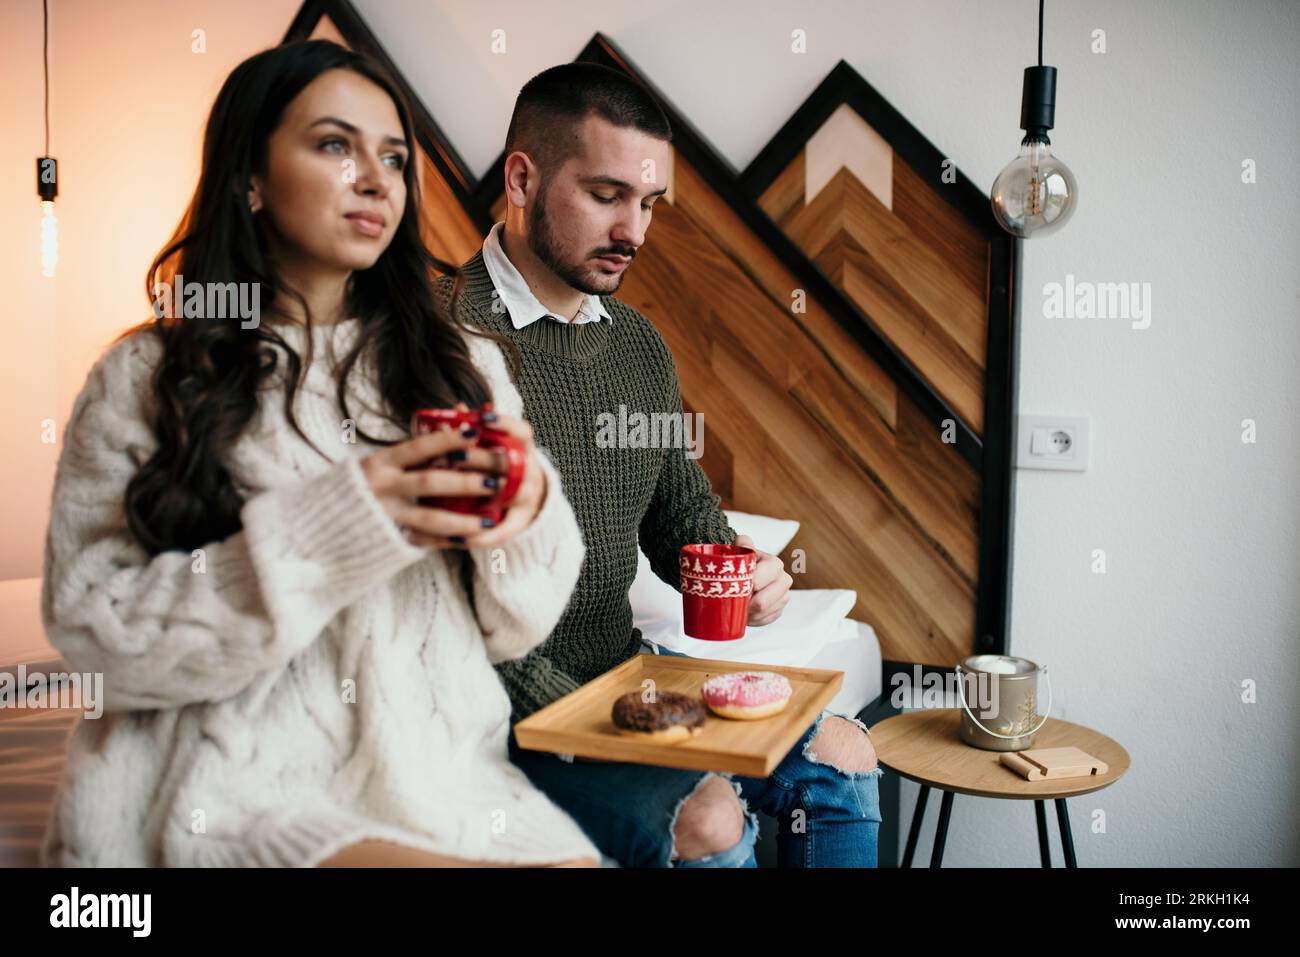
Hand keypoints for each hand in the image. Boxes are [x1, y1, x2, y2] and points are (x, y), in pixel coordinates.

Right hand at [359, 419, 504, 549]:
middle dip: (466, 481)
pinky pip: (423, 541)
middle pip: (430, 482)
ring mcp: (385, 516)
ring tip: (490, 519)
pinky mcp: (388, 540)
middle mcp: (380, 488)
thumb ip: (409, 455)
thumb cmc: (355, 488)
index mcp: (379, 463)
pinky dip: (447, 540)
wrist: (318, 525)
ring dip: (463, 519)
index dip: (447, 440)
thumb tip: (451, 431)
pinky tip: (470, 538)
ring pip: (430, 518)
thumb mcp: (376, 465)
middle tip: (495, 480)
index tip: (475, 433)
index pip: (418, 448)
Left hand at [424, 402, 548, 549]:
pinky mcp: (520, 522)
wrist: (530, 500)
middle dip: (482, 459)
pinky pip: (503, 531)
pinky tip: (456, 538)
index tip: (482, 417)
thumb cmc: (504, 467)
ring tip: (450, 497)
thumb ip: (480, 430)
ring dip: (480, 495)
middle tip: (454, 456)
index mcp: (525, 450)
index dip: (504, 424)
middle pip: (509, 463)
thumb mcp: (500, 448)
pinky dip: (481, 536)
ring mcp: (527, 498)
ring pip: (507, 495)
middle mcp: (530, 472)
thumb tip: (458, 407)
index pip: (521, 432)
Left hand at [735, 534, 791, 625]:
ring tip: (737, 605)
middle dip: (744, 604)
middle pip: (762, 603)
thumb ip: (742, 542)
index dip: (741, 588)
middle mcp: (784, 580)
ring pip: (762, 613)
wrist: (746, 573)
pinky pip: (765, 620)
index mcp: (775, 564)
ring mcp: (784, 597)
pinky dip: (753, 619)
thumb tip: (745, 544)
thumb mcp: (739, 548)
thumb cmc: (741, 561)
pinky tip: (745, 611)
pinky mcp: (779, 610)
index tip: (729, 588)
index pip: (757, 582)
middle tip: (732, 602)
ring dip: (747, 613)